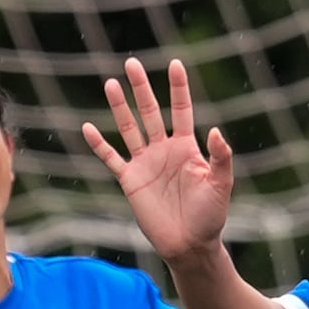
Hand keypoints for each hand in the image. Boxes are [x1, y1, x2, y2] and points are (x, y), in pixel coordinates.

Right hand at [83, 57, 241, 262]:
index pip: (181, 110)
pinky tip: (87, 127)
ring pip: (128, 128)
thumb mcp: (221, 185)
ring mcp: (145, 164)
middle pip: (150, 112)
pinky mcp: (130, 181)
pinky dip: (99, 144)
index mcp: (186, 147)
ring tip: (110, 83)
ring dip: (119, 107)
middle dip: (141, 88)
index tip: (175, 63)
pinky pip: (111, 158)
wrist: (190, 245)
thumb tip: (216, 131)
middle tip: (131, 62)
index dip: (178, 87)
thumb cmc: (211, 217)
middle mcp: (163, 150)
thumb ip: (220, 158)